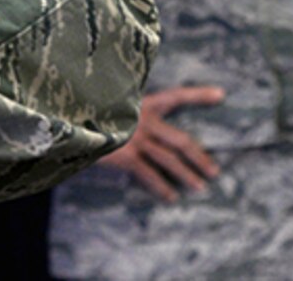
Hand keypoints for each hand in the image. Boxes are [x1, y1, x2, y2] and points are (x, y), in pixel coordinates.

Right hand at [97, 85, 224, 202]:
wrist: (71, 116)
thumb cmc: (89, 108)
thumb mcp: (112, 100)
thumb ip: (126, 107)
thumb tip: (141, 121)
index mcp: (143, 102)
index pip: (177, 96)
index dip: (199, 95)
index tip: (221, 95)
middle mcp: (144, 118)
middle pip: (180, 140)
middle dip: (199, 156)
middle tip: (214, 171)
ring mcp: (136, 137)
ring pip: (170, 159)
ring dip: (187, 174)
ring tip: (200, 187)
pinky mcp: (126, 155)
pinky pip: (149, 174)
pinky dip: (162, 187)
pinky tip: (171, 197)